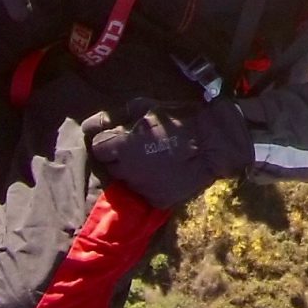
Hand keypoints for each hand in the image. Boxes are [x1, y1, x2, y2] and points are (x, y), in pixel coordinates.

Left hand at [80, 99, 253, 210]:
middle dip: (119, 157)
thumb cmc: (183, 119)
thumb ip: (118, 115)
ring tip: (152, 161)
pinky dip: (151, 184)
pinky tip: (164, 173)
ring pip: (127, 180)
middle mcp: (127, 170)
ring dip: (134, 171)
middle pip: (110, 166)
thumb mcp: (150, 107)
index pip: (98, 147)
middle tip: (137, 148)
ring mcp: (142, 188)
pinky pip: (145, 192)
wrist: (217, 143)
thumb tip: (91, 124)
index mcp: (122, 145)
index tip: (119, 136)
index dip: (108, 140)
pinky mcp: (156, 200)